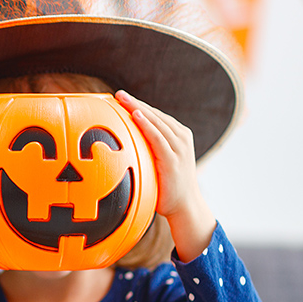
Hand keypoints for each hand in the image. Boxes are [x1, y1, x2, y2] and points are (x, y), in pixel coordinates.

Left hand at [114, 90, 215, 260]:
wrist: (185, 207)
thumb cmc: (167, 185)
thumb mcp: (157, 162)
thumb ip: (147, 149)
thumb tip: (121, 145)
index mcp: (177, 135)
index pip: (155, 115)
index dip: (137, 105)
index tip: (119, 98)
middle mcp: (180, 138)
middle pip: (154, 115)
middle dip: (135, 103)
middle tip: (117, 94)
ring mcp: (178, 147)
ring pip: (156, 122)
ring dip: (138, 108)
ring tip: (122, 98)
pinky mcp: (173, 159)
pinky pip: (158, 137)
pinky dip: (147, 124)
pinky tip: (136, 115)